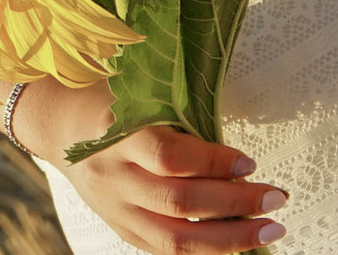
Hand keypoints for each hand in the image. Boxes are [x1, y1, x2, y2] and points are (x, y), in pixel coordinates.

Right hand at [12, 79, 287, 251]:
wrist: (61, 128)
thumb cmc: (112, 103)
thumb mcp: (139, 97)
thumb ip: (180, 123)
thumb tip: (239, 159)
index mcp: (116, 136)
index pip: (168, 157)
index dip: (212, 163)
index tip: (249, 162)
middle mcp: (113, 178)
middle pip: (179, 202)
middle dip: (235, 203)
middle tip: (275, 197)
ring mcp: (116, 210)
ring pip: (176, 239)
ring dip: (230, 238)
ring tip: (270, 228)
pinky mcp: (122, 230)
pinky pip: (167, 251)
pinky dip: (207, 250)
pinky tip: (238, 243)